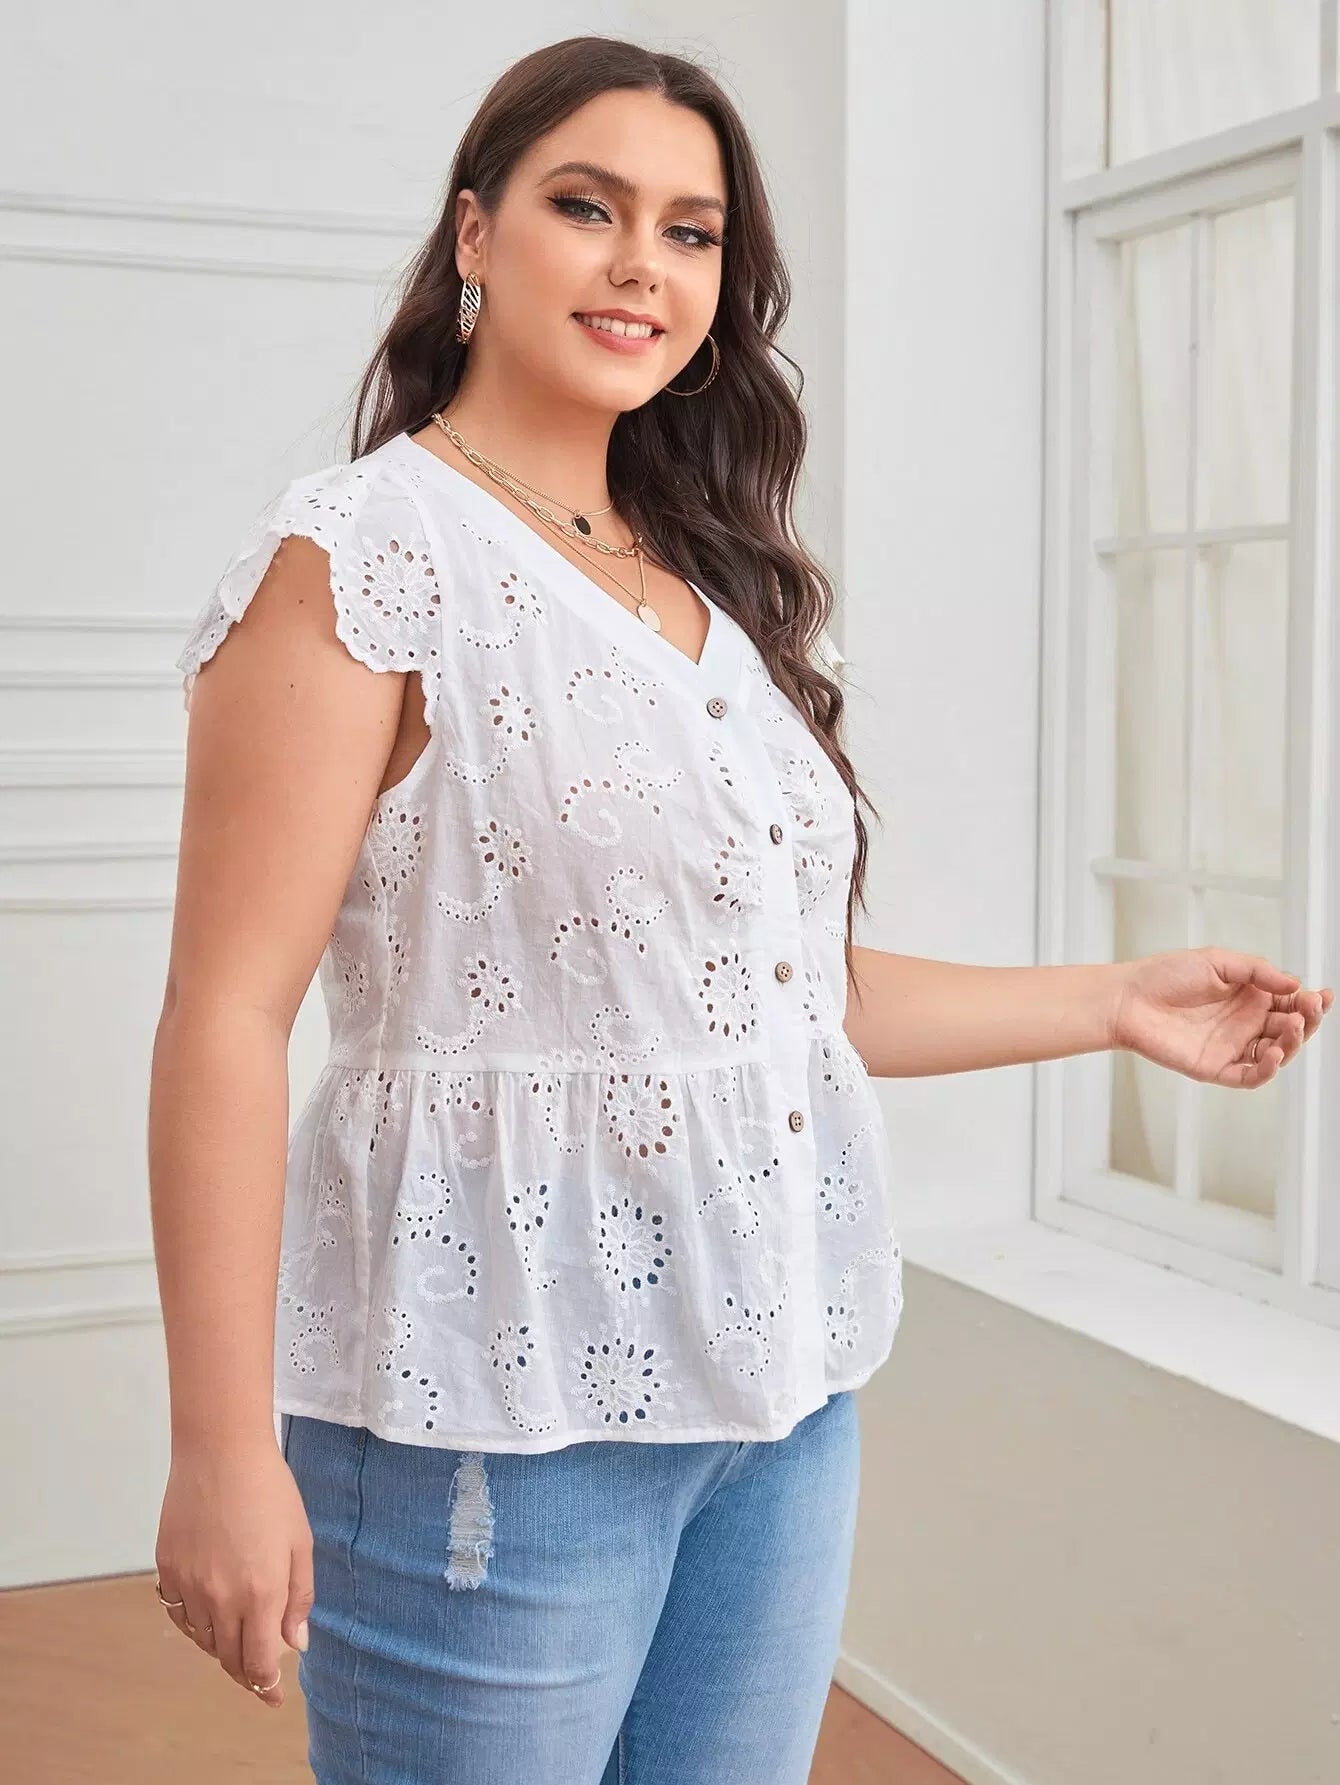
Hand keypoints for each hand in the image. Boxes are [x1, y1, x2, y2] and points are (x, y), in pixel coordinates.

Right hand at [154, 1432, 312, 1709]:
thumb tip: (295, 1644)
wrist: (220, 1452)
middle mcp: (221, 1598)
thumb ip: (299, 1598)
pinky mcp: (167, 1570)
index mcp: (261, 1593)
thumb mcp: (301, 1542)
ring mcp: (189, 1586)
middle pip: (228, 1658)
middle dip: (245, 1672)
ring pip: (202, 1639)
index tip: (273, 1695)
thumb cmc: (270, 1491)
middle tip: (258, 1674)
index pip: (259, 1662)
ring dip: (220, 1647)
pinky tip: (207, 1616)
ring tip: (236, 1640)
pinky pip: (178, 1614)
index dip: (266, 1685)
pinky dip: (194, 1625)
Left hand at [1109, 947, 1333, 1086]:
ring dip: (1291, 1043)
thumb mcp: (1218, 962)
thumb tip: (1294, 983)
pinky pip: (1249, 1076)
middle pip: (1289, 1029)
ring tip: (1292, 1026)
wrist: (1127, 999)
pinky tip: (1276, 1054)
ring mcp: (1231, 1047)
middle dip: (1306, 1020)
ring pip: (1275, 1054)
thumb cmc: (1165, 975)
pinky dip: (1267, 1070)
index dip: (1309, 1002)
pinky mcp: (1216, 1068)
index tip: (1322, 995)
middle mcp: (1244, 1023)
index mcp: (1249, 997)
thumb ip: (1257, 971)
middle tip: (1310, 1008)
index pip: (1290, 1003)